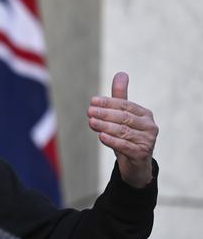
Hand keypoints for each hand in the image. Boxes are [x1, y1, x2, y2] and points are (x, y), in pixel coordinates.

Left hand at [87, 72, 157, 187]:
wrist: (135, 165)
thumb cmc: (128, 137)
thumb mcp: (123, 117)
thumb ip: (120, 97)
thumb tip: (121, 73)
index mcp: (144, 114)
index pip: (125, 105)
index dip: (108, 102)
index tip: (92, 101)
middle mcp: (149, 126)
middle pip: (124, 117)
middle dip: (105, 114)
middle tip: (89, 111)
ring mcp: (148, 141)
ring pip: (124, 131)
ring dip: (105, 126)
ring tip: (91, 122)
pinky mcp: (142, 154)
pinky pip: (126, 146)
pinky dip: (113, 141)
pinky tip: (101, 137)